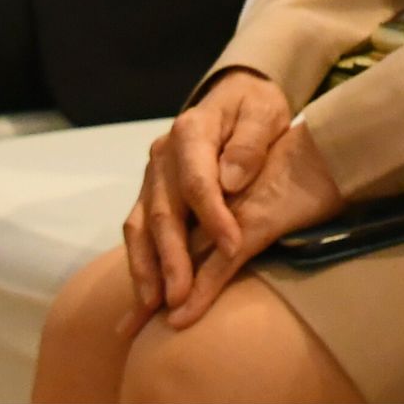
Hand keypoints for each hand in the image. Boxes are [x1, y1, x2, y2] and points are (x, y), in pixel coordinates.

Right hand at [119, 71, 314, 327]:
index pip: (197, 180)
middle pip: (163, 210)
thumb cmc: (255, 108)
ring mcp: (152, 176)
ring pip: (140, 226)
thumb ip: (250, 142)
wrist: (234, 97)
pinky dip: (141, 264)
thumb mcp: (265, 112)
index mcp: (191, 130)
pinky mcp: (150, 194)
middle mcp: (163, 155)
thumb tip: (230, 180)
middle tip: (181, 296)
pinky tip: (147, 295)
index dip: (213, 216)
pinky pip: (138, 232)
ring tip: (154, 306)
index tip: (233, 247)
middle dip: (171, 257)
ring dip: (146, 268)